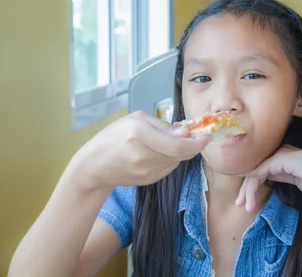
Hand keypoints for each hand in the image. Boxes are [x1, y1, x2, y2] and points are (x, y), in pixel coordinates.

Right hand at [70, 111, 211, 190]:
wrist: (93, 165)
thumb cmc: (114, 136)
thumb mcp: (137, 119)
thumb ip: (164, 126)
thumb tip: (187, 133)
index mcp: (138, 134)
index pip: (178, 144)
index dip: (197, 142)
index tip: (208, 136)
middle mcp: (142, 155)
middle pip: (181, 154)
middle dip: (194, 145)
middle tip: (199, 137)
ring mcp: (145, 171)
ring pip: (177, 160)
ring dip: (182, 151)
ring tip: (169, 142)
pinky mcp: (148, 180)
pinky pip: (169, 167)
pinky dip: (171, 159)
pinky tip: (159, 153)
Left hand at [236, 145, 301, 211]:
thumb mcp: (294, 179)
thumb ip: (281, 176)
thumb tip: (267, 180)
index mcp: (282, 156)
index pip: (261, 170)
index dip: (251, 185)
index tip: (245, 201)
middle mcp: (278, 153)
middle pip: (255, 171)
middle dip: (246, 189)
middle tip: (240, 204)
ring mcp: (279, 154)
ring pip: (256, 172)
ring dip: (248, 191)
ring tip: (246, 206)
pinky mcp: (280, 159)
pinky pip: (260, 172)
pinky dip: (252, 184)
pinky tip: (248, 194)